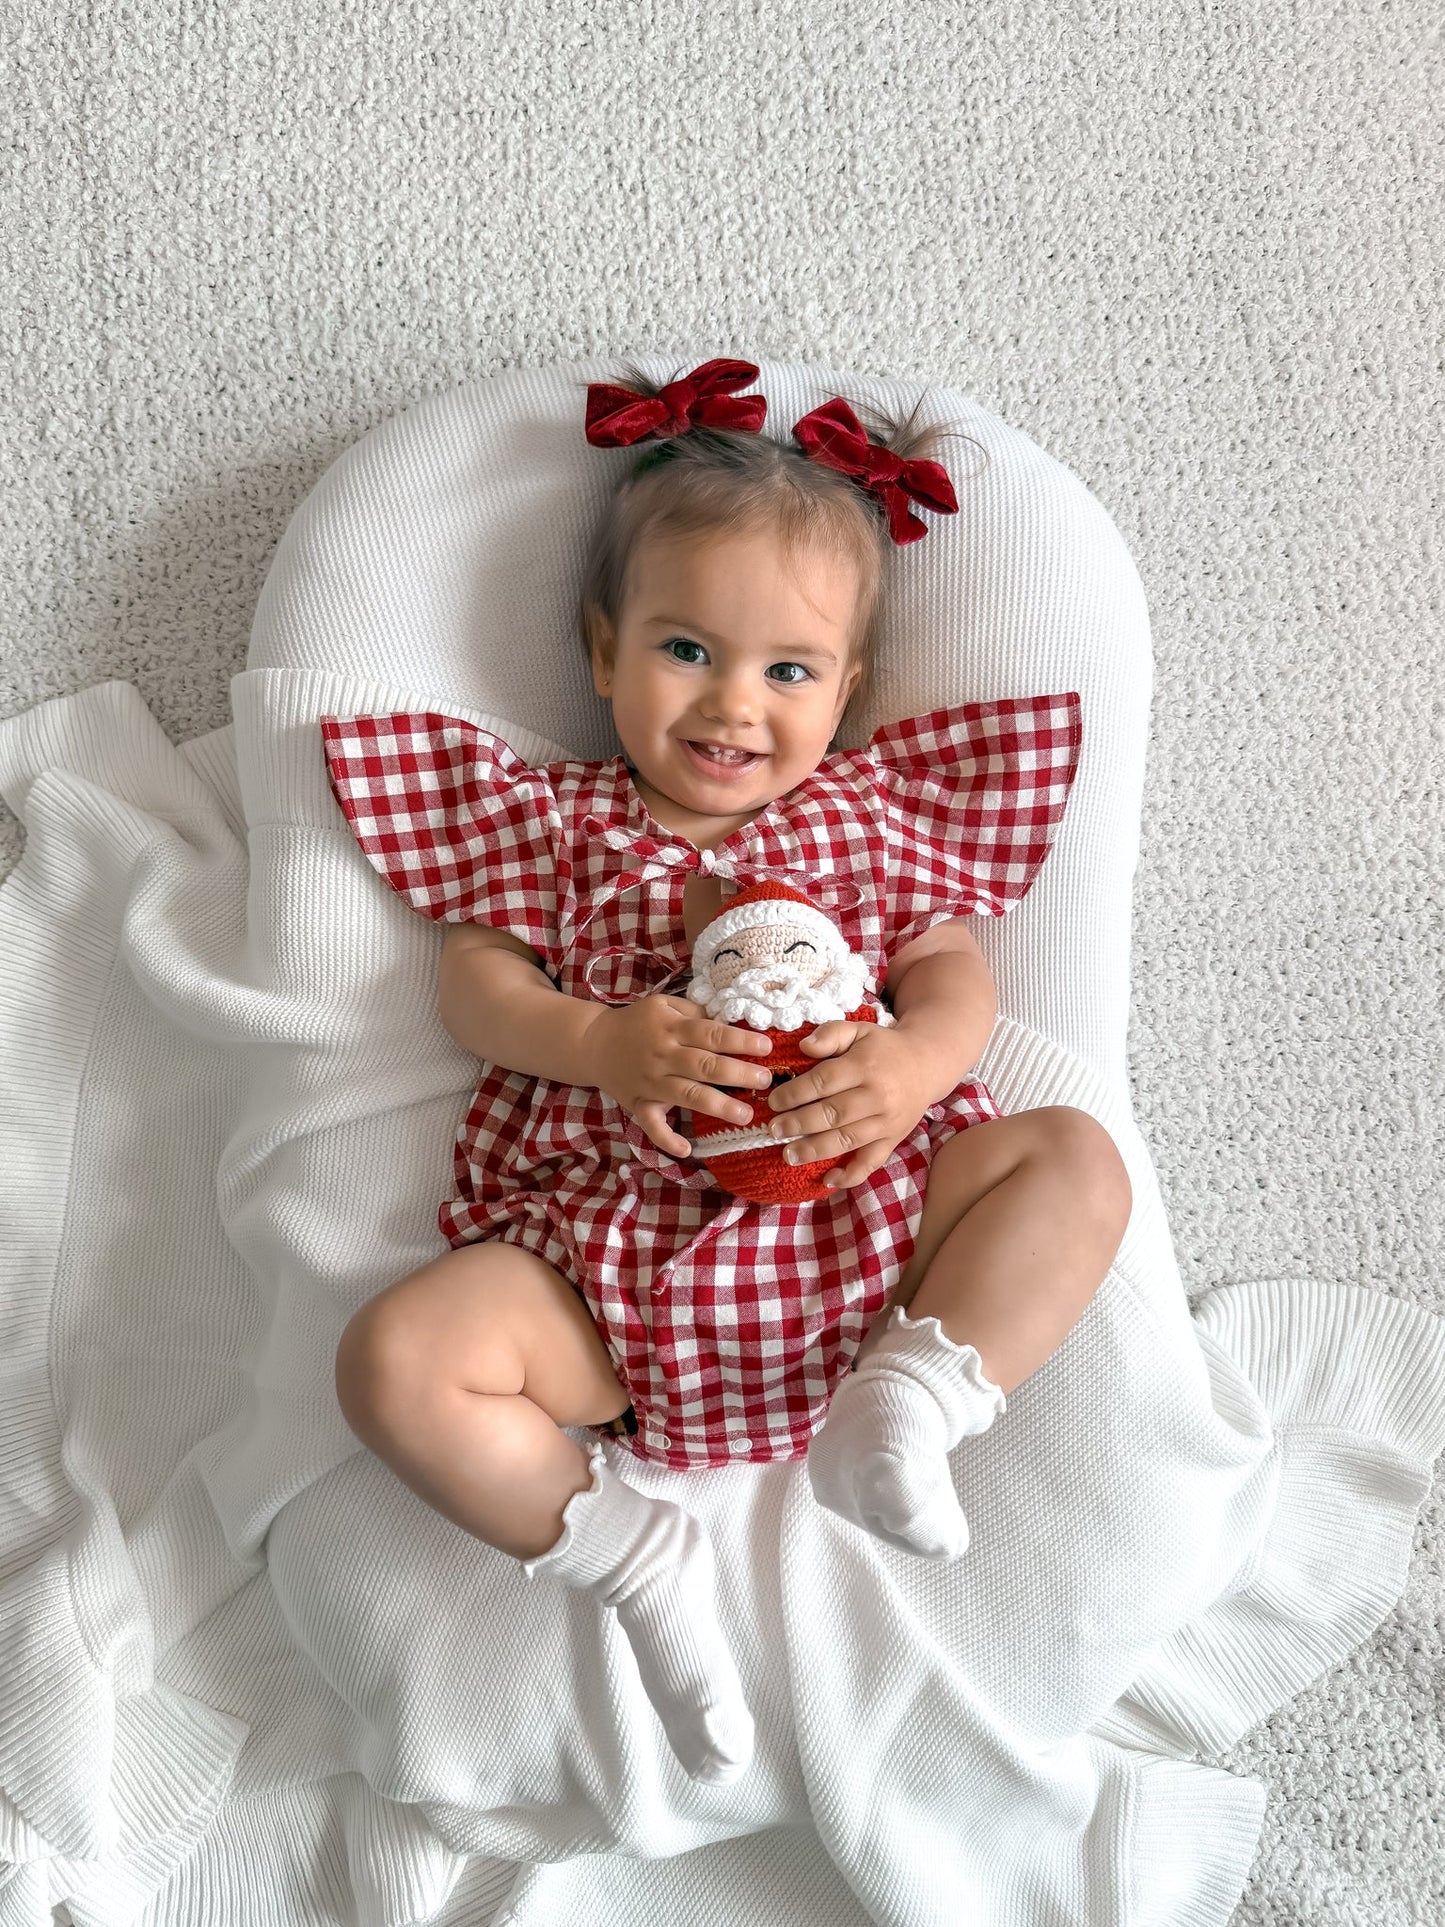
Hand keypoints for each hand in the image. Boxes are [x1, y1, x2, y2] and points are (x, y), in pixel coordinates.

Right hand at [587, 995, 775, 1157]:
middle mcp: (663, 1055)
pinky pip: (652, 1125)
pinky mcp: (638, 1104)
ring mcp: (650, 1082)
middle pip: (705, 1066)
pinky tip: (687, 1150)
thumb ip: (695, 1014)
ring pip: (688, 1095)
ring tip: (746, 1115)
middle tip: (766, 1081)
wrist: (593, 1043)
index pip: (711, 1034)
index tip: (766, 1047)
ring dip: (718, 1106)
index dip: (740, 1041)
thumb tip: (731, 1025)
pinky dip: (667, 1139)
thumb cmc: (638, 1023)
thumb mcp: (664, 1005)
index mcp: (671, 1028)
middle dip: (739, 1073)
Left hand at [766, 1021, 937, 1189]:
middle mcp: (877, 1096)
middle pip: (832, 1114)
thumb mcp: (858, 1030)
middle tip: (773, 1130)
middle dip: (798, 1124)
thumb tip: (803, 1047)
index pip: (823, 1082)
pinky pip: (872, 1162)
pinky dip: (851, 1175)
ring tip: (788, 1155)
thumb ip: (831, 1034)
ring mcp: (886, 1122)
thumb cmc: (884, 1047)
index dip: (795, 1094)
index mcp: (865, 1066)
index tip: (773, 1102)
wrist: (927, 1064)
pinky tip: (828, 1179)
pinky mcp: (893, 1140)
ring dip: (815, 1150)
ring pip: (847, 1140)